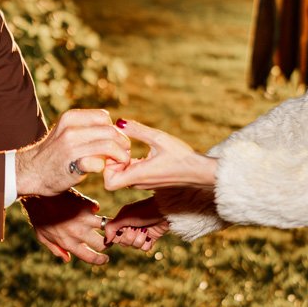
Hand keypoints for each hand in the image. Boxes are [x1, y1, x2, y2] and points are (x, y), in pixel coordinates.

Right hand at [15, 108, 130, 196]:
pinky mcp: (72, 166)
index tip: (114, 141)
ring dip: (119, 157)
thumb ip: (87, 128)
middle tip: (123, 154)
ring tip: (118, 163)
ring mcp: (71, 148)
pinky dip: (104, 168)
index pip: (104, 117)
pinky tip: (102, 171)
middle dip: (122, 144)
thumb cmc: (54, 153)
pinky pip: (98, 164)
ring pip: (109, 146)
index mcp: (70, 118)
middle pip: (110, 131)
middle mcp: (70, 130)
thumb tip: (115, 130)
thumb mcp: (67, 131)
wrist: (30, 172)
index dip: (113, 129)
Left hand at [24, 189, 108, 263]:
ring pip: (108, 227)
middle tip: (108, 238)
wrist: (38, 194)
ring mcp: (84, 219)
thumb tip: (67, 258)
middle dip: (108, 243)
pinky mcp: (87, 205)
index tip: (105, 258)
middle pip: (103, 244)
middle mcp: (79, 234)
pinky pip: (96, 207)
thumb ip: (56, 249)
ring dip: (110, 226)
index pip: (91, 257)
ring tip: (108, 223)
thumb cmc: (38, 216)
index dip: (101, 260)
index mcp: (68, 243)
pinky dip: (93, 207)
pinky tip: (86, 205)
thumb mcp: (43, 236)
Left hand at [101, 118, 217, 190]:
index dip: (107, 167)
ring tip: (131, 147)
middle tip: (123, 147)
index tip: (118, 152)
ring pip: (121, 176)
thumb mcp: (159, 138)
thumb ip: (138, 130)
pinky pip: (131, 174)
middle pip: (112, 177)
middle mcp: (138, 183)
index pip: (109, 183)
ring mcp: (143, 184)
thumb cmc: (182, 156)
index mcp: (138, 175)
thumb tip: (119, 122)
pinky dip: (129, 164)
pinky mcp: (148, 181)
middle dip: (113, 161)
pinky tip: (139, 153)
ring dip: (121, 162)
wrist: (200, 172)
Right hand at [104, 196, 168, 251]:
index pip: (114, 236)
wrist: (164, 210)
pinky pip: (145, 249)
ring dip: (140, 239)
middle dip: (130, 236)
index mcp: (122, 221)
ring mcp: (140, 233)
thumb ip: (112, 227)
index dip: (118, 235)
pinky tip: (150, 235)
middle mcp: (130, 228)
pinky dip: (147, 243)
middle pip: (124, 243)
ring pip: (134, 246)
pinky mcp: (150, 238)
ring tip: (145, 230)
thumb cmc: (143, 210)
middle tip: (136, 227)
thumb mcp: (125, 216)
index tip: (124, 229)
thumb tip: (106, 241)